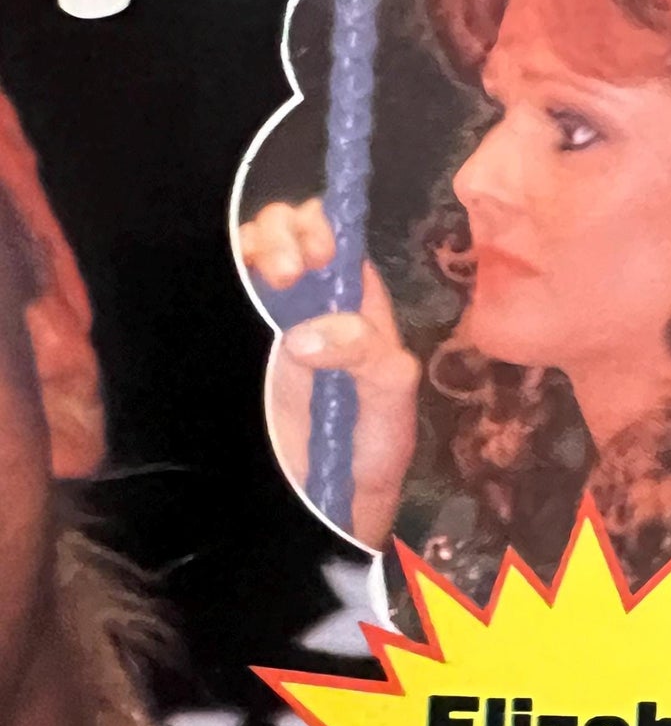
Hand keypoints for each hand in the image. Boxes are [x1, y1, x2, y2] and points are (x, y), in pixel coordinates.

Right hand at [239, 201, 419, 547]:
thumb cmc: (373, 446)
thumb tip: (306, 334)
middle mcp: (316, 302)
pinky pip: (227, 292)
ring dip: (258, 245)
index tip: (318, 252)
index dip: (325, 228)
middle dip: (285, 230)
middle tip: (289, 268)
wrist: (332, 497)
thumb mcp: (389, 396)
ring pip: (255, 255)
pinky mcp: (240, 345)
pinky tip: (236, 277)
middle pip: (292, 234)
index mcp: (360, 304)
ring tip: (271, 274)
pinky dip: (227, 271)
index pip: (339, 240)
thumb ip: (367, 355)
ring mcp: (272, 322)